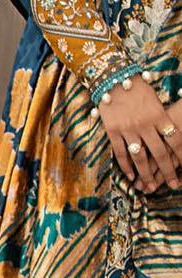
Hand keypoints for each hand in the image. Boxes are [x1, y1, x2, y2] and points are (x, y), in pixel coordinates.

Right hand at [99, 77, 181, 192]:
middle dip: (167, 171)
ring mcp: (128, 130)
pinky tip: (131, 176)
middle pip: (159, 153)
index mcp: (158, 115)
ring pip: (140, 157)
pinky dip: (126, 167)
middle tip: (173, 184)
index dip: (180, 154)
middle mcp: (145, 125)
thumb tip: (169, 132)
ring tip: (150, 186)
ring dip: (146, 174)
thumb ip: (161, 118)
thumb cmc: (137, 87)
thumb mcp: (154, 100)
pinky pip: (121, 154)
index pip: (173, 139)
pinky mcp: (114, 132)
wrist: (114, 79)